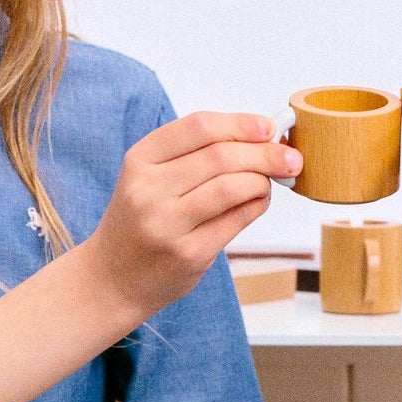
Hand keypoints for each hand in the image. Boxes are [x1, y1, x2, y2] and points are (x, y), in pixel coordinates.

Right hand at [81, 112, 301, 322]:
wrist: (112, 278)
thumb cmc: (141, 221)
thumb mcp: (149, 178)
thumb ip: (194, 155)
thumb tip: (261, 136)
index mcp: (139, 160)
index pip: (198, 126)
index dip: (241, 123)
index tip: (269, 127)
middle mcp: (147, 189)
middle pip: (220, 156)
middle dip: (265, 153)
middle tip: (290, 158)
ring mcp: (166, 224)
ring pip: (232, 187)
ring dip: (262, 181)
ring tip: (270, 182)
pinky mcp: (187, 254)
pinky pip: (236, 221)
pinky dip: (256, 206)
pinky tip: (258, 202)